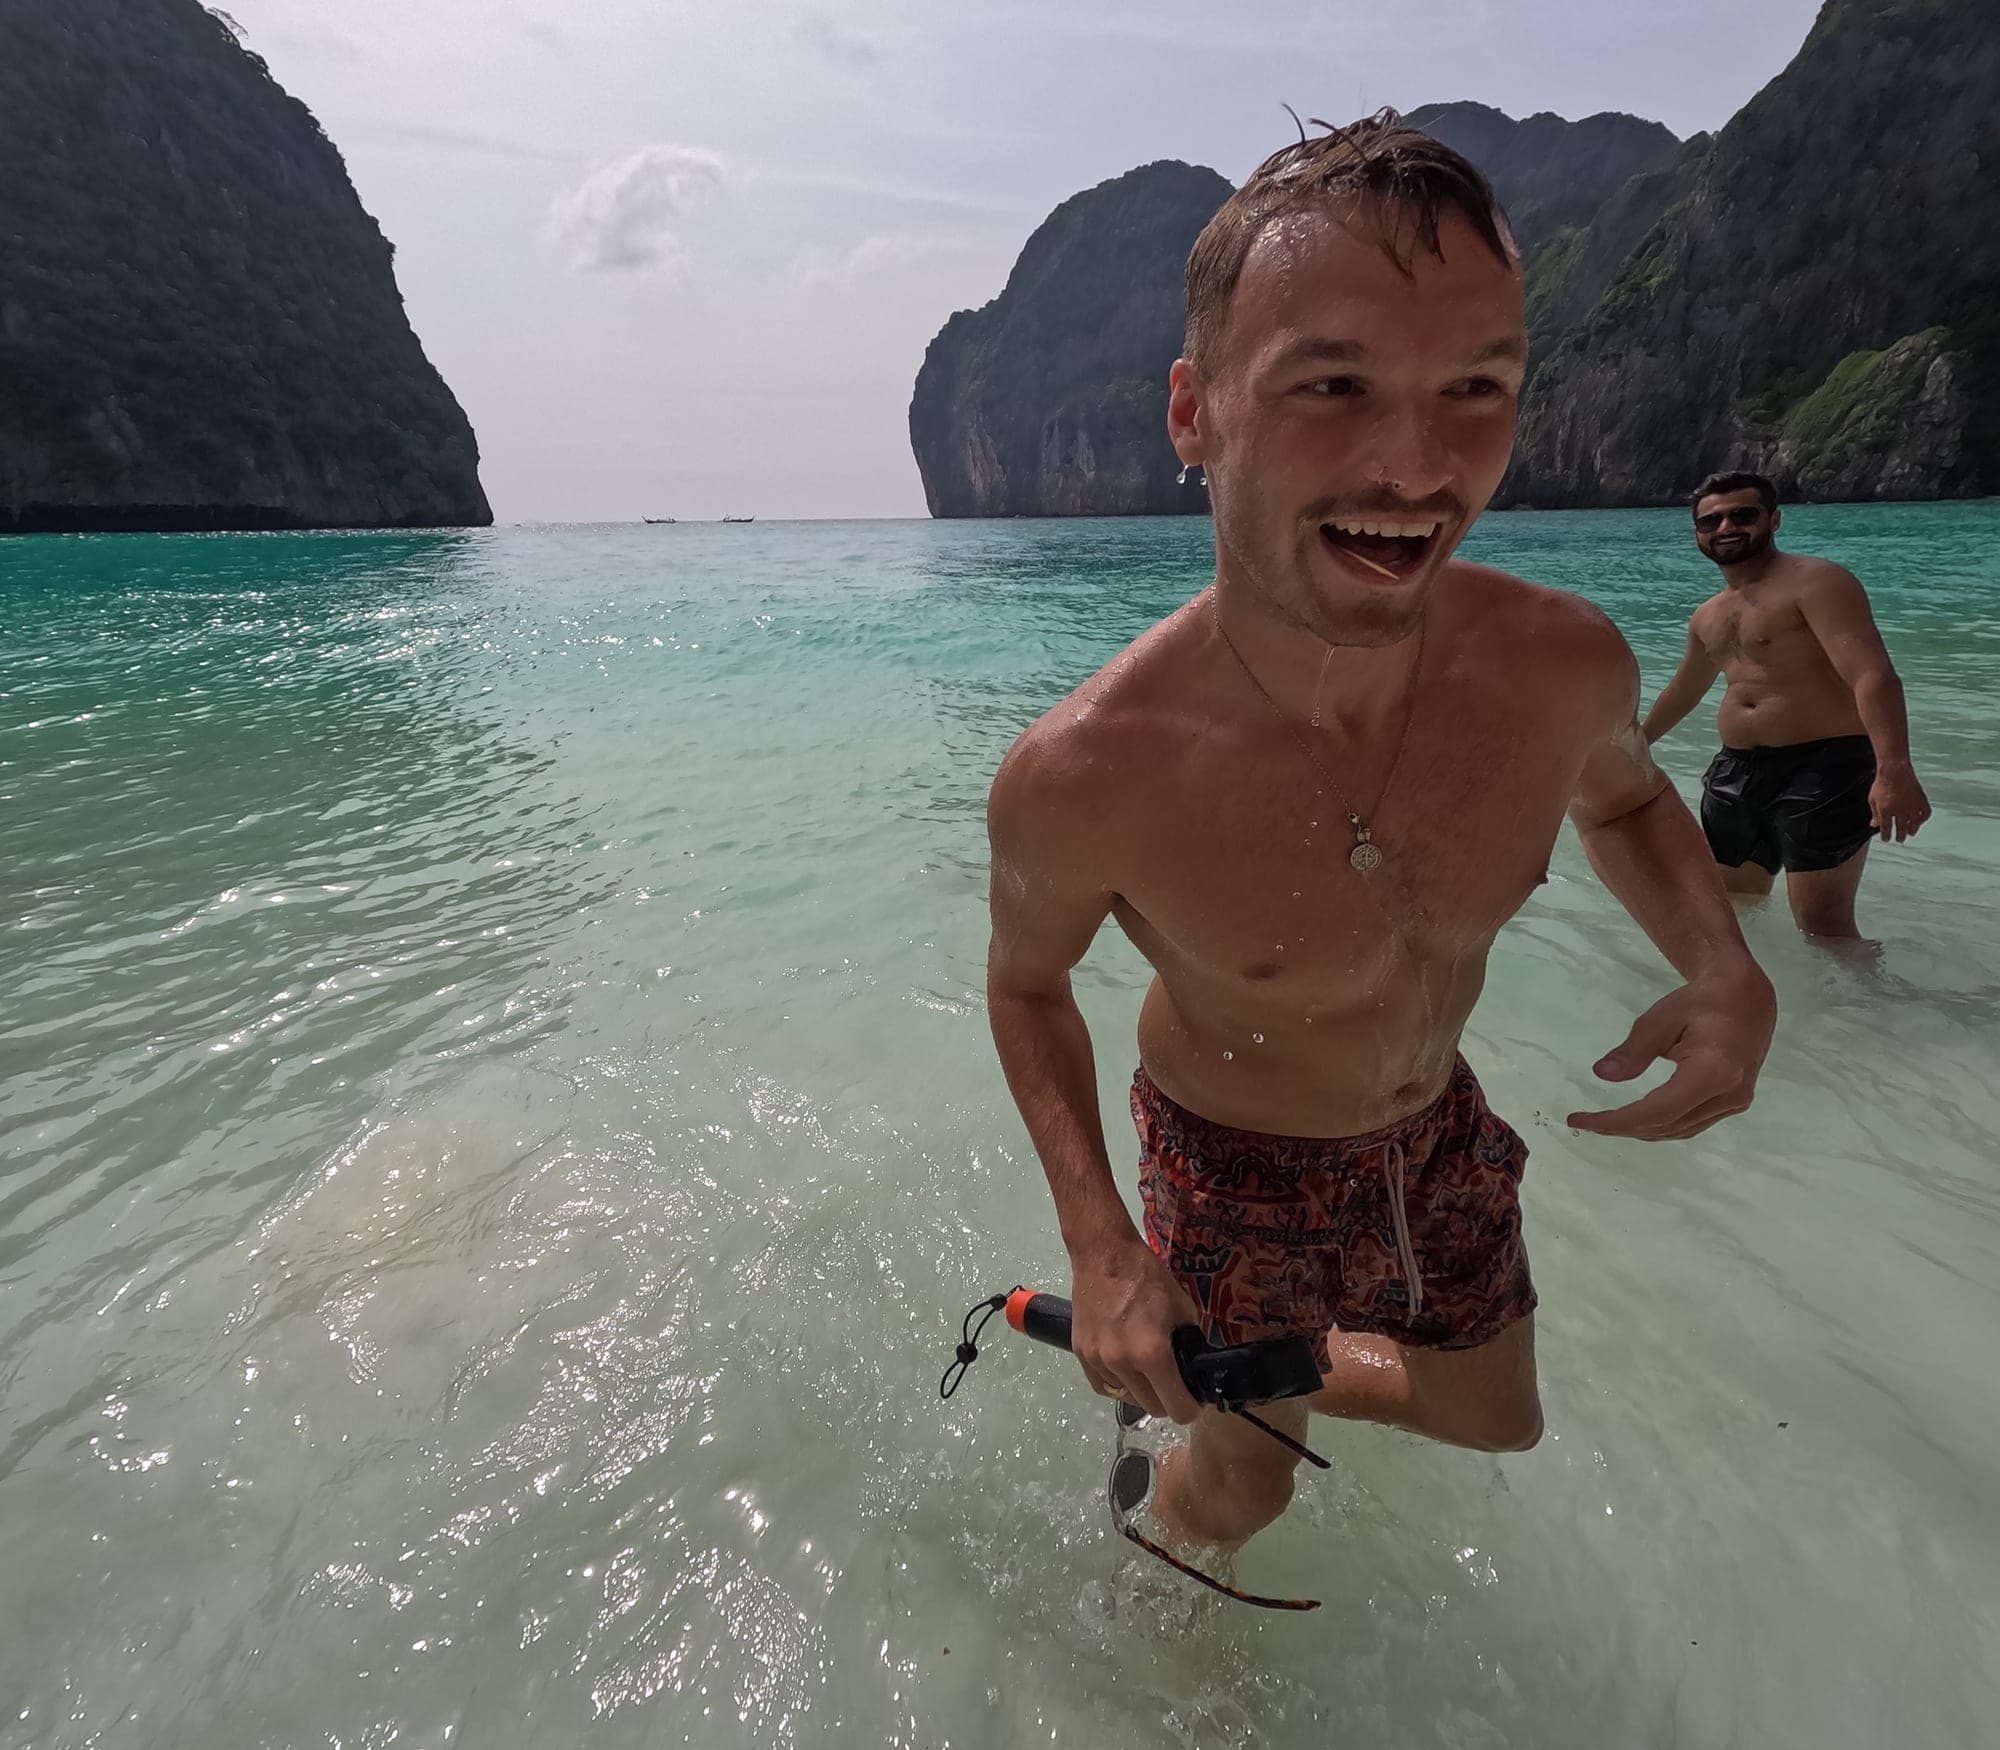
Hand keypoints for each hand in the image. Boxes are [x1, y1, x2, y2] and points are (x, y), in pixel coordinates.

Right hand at [1069, 1233, 1202, 1422]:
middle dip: (1167, 1400)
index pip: (1176, 1409)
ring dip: (1141, 1390)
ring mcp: (1098, 1361)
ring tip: (1146, 1368)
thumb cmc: (1148, 1277)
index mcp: (1152, 1354)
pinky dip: (1118, 1383)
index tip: (1194, 1398)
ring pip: (1127, 1398)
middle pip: (1152, 1408)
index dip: (1191, 1408)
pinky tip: (1126, 1367)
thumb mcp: (1183, 1308)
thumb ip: (1190, 1343)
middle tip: (1173, 1381)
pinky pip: (1104, 1386)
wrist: (1103, 1255)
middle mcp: (1122, 1364)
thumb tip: (1197, 1367)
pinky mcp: (1081, 1355)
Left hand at [1568, 968, 1775, 1140]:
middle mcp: (1729, 1094)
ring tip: (1606, 1122)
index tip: (1583, 1120)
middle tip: (1586, 1121)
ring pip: (1680, 1130)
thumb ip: (1633, 1051)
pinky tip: (1638, 1118)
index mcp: (1712, 1072)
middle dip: (1623, 1128)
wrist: (1746, 997)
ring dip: (1641, 1130)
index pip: (1658, 1111)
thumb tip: (1602, 1075)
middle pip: (1668, 1125)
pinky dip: (1662, 1124)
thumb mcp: (1660, 1019)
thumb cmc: (1702, 1002)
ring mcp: (1735, 1102)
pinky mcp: (1735, 1103)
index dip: (1618, 1121)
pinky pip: (1692, 1123)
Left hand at [1870, 760, 1930, 841]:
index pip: (1886, 829)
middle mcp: (1900, 811)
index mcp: (1886, 811)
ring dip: (1912, 830)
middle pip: (1901, 829)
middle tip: (1899, 840)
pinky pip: (1925, 814)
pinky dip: (1923, 819)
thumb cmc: (1882, 784)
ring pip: (1914, 824)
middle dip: (1899, 836)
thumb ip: (1874, 814)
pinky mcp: (1921, 800)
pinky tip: (1920, 821)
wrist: (1895, 771)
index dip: (1886, 836)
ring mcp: (1912, 806)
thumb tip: (1874, 825)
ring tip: (1910, 833)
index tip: (1886, 839)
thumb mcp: (1872, 800)